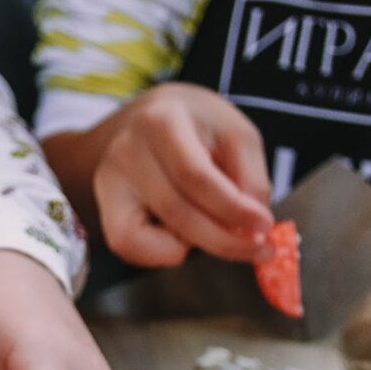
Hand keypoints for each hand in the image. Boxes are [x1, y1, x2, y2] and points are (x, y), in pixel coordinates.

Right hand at [43, 83, 272, 266]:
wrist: (150, 117)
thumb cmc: (198, 126)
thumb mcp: (236, 135)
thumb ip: (251, 179)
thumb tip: (251, 230)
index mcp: (162, 120)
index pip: (196, 176)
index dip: (232, 208)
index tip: (264, 226)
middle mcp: (126, 149)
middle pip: (175, 211)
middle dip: (222, 239)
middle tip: (257, 248)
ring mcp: (109, 180)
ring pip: (148, 237)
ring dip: (194, 245)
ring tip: (214, 227)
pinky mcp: (105, 206)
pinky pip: (128, 246)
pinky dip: (162, 252)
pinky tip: (182, 234)